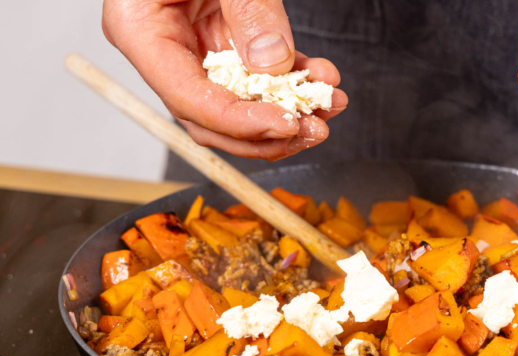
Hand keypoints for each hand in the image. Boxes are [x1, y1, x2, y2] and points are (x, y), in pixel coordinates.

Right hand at [103, 0, 347, 160]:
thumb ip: (246, 8)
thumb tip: (272, 65)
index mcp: (139, 30)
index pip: (188, 100)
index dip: (239, 123)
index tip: (286, 126)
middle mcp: (164, 48)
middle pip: (212, 119)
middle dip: (268, 133)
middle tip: (315, 129)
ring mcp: (194, 48)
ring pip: (239, 106)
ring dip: (289, 112)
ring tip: (330, 105)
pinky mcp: (223, 40)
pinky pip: (257, 77)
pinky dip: (292, 81)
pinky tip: (322, 79)